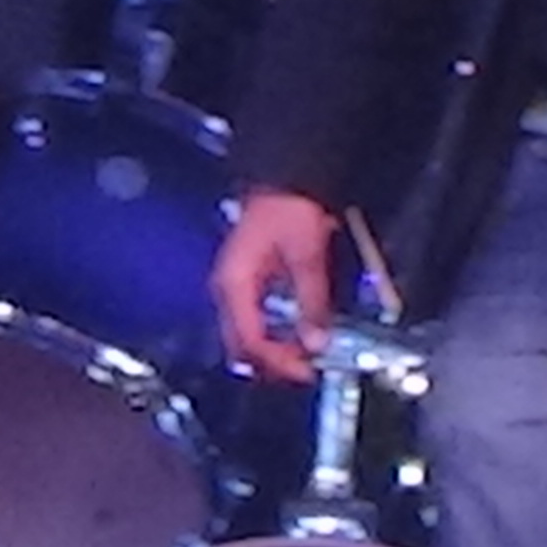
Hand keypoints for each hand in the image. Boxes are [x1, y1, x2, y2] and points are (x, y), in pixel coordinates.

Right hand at [212, 186, 339, 384]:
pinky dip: (275, 331)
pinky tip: (296, 332)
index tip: (304, 370)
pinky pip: (256, 317)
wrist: (283, 176)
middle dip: (274, 361)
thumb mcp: (307, 255)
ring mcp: (236, 284)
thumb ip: (312, 301)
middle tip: (305, 369)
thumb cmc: (287, 205)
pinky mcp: (248, 280)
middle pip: (242, 344)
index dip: (277, 361)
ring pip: (248, 333)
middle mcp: (229, 287)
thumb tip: (317, 340)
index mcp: (235, 283)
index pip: (249, 340)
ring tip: (304, 354)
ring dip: (274, 348)